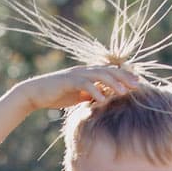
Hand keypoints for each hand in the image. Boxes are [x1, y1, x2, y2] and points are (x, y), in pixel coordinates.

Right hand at [16, 65, 139, 112]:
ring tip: (124, 92)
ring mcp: (76, 74)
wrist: (34, 94)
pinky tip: (102, 99)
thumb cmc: (55, 96)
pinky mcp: (68, 80)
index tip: (136, 83)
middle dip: (124, 77)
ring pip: (99, 76)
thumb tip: (103, 98)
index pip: (110, 72)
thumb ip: (90, 95)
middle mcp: (84, 71)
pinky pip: (85, 84)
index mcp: (87, 74)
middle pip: (109, 71)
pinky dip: (94, 91)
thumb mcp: (77, 96)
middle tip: (137, 85)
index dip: (124, 76)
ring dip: (113, 83)